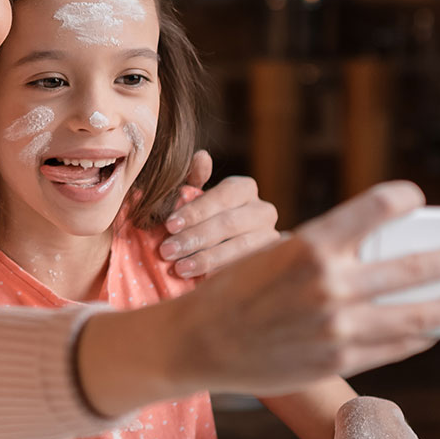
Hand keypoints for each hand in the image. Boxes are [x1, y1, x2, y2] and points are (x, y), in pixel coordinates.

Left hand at [159, 151, 279, 278]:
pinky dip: (226, 273)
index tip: (169, 225)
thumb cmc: (202, 218)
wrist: (219, 248)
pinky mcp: (272, 261)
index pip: (222, 195)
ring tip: (180, 268)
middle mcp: (264, 210)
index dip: (195, 210)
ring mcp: (271, 237)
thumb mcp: (194, 198)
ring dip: (208, 258)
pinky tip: (205, 281)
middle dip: (195, 237)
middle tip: (167, 251)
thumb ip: (194, 179)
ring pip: (241, 248)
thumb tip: (202, 157)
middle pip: (230, 223)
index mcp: (245, 188)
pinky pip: (250, 267)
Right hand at [164, 181, 439, 395]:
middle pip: (412, 268)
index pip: (374, 209)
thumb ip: (325, 253)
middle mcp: (329, 284)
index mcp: (310, 245)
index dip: (402, 199)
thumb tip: (379, 253)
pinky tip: (435, 330)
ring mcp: (338, 326)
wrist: (199, 343)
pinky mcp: (339, 359)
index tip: (417, 198)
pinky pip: (395, 346)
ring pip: (417, 315)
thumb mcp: (273, 255)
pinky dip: (420, 336)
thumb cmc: (234, 292)